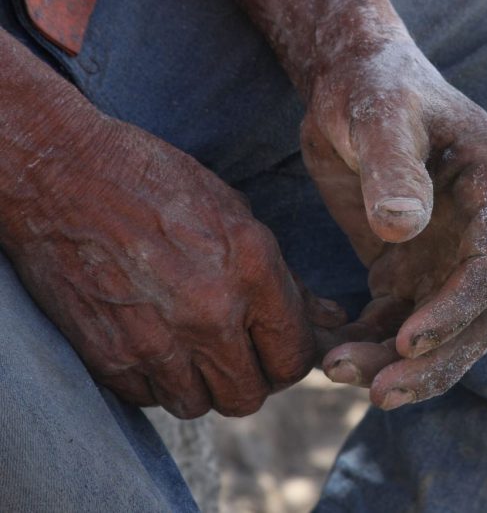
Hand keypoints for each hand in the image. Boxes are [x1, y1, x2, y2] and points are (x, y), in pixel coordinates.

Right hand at [3, 115, 344, 418]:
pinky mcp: (110, 356)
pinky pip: (148, 399)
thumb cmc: (157, 183)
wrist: (63, 173)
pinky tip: (150, 340)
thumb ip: (287, 280)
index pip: (294, 356)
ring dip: (199, 384)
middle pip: (249, 395)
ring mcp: (158, 340)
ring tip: (189, 345)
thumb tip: (332, 319)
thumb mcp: (236, 215)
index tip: (277, 351)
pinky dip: (153, 380)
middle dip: (248, 379)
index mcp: (253, 270)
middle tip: (236, 355)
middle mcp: (211, 313)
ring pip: (198, 405)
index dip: (290, 359)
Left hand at [301, 40, 486, 409]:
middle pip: (479, 312)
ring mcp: (451, 247)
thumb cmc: (369, 82)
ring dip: (398, 360)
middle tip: (378, 392)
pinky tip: (334, 351)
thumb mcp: (378, 113)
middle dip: (434, 359)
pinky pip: (400, 318)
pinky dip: (373, 343)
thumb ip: (392, 168)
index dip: (456, 310)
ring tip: (337, 372)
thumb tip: (402, 230)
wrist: (350, 76)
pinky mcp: (414, 261)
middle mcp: (484, 222)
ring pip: (441, 327)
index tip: (407, 341)